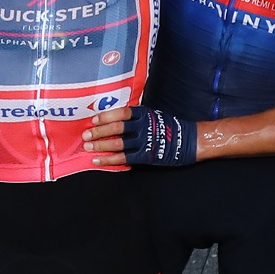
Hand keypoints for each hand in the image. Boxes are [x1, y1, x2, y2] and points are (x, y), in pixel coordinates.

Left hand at [81, 106, 195, 166]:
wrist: (189, 141)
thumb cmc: (168, 127)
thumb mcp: (152, 115)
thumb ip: (135, 117)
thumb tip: (112, 118)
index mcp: (144, 114)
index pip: (122, 113)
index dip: (106, 116)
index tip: (93, 119)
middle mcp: (143, 126)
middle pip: (117, 128)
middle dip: (99, 131)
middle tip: (85, 135)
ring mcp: (145, 141)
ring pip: (118, 143)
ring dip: (101, 145)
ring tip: (88, 147)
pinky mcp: (146, 156)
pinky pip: (124, 158)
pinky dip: (109, 159)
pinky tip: (98, 160)